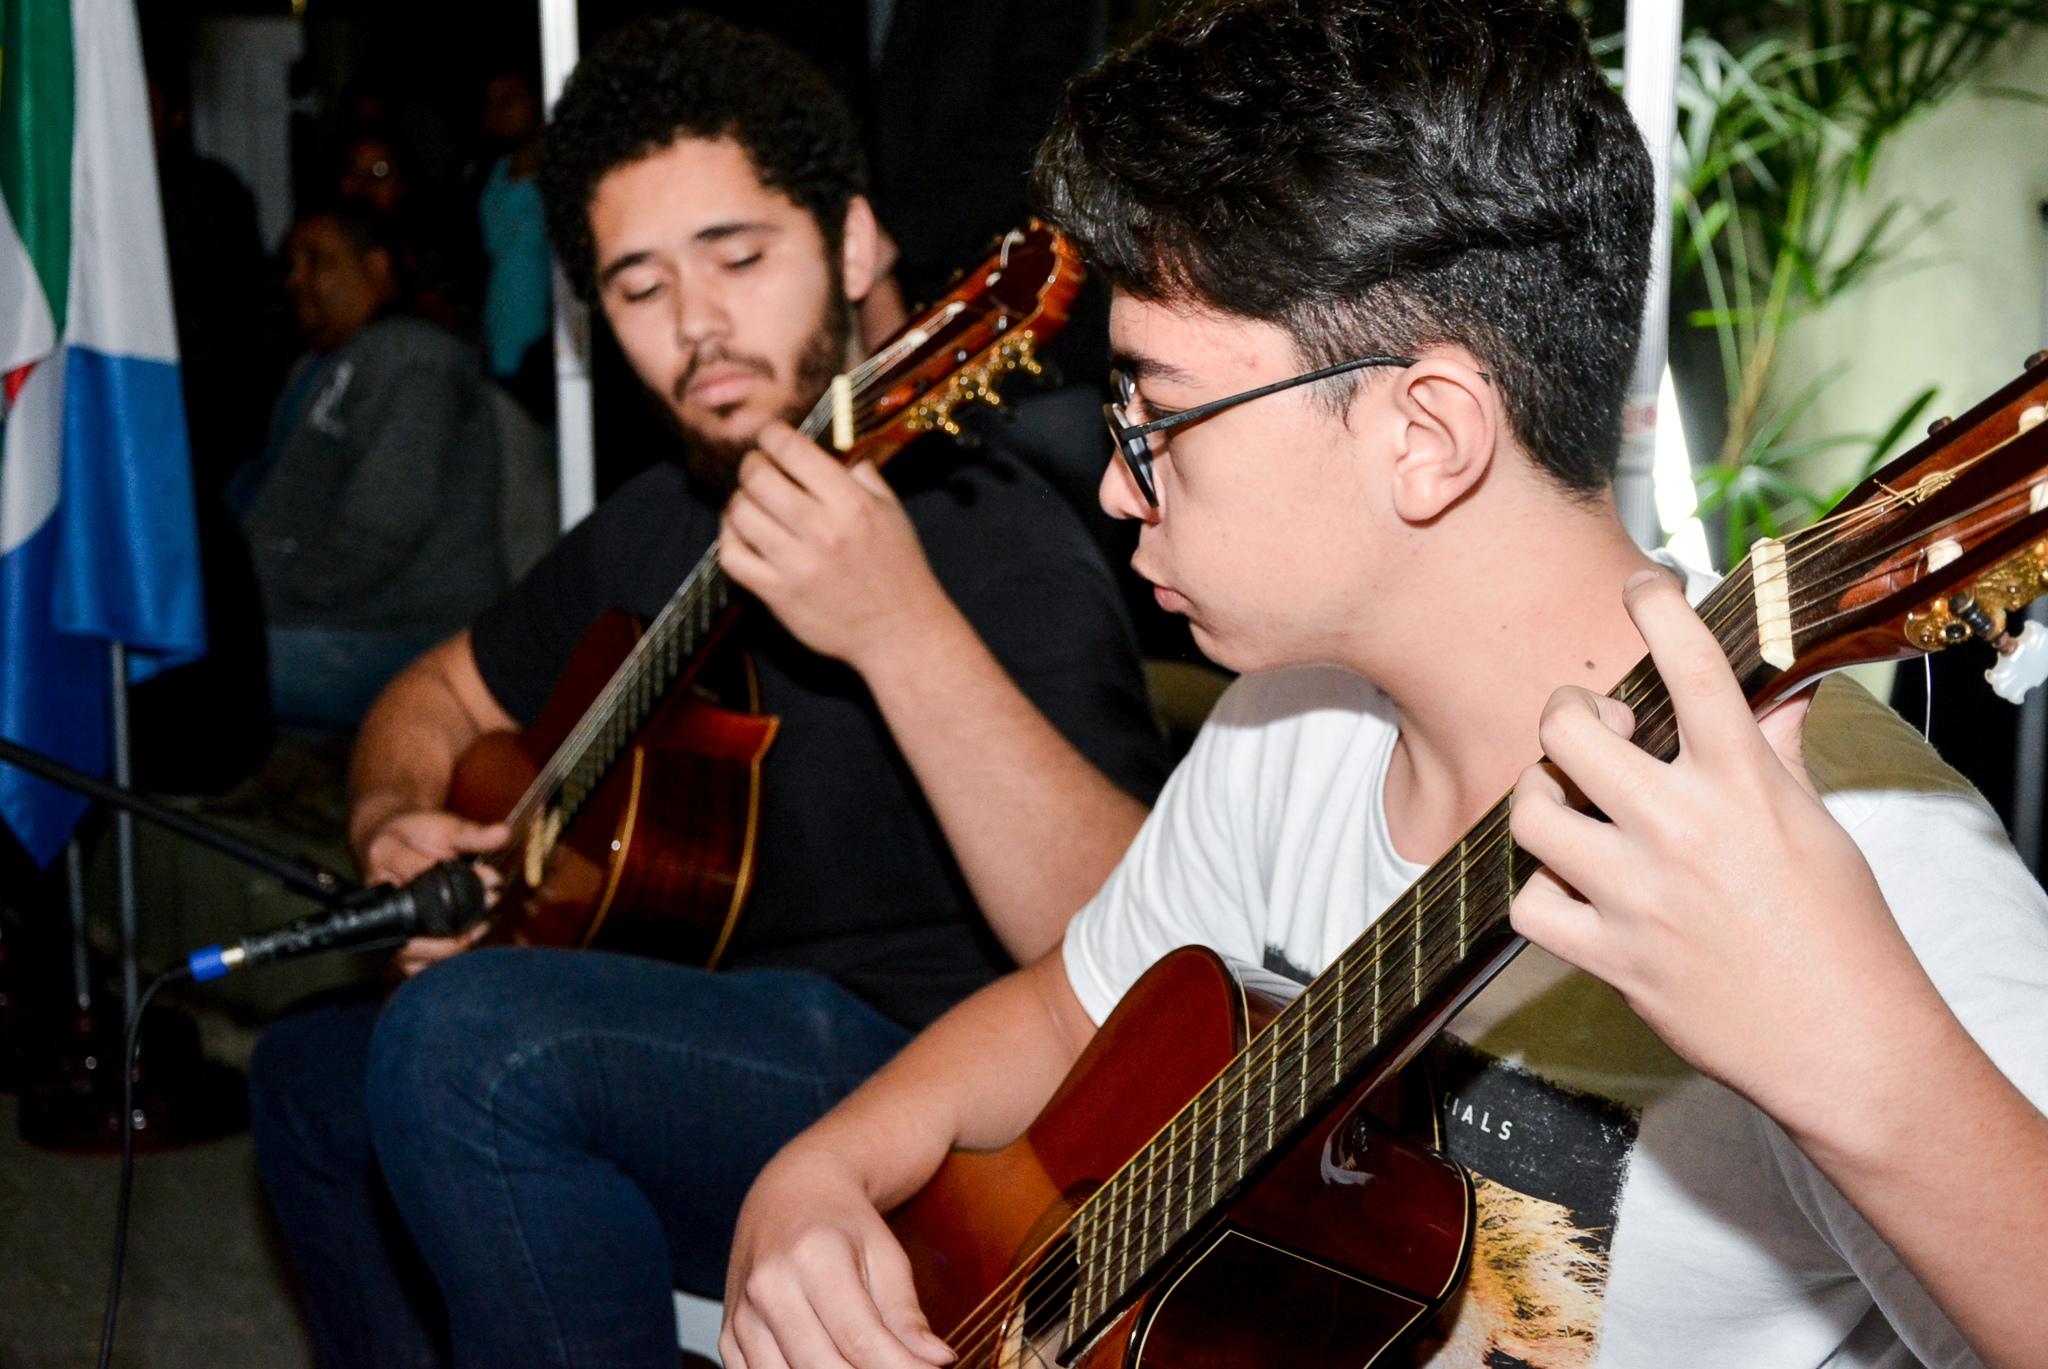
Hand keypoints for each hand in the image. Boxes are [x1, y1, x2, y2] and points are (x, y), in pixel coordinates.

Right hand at [357, 808, 505, 977]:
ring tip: (478, 927)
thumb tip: (504, 835)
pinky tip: (463, 944)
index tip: (493, 880)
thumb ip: (472, 833)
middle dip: (458, 921)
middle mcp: (377, 891)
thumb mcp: (443, 825)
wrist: (388, 843)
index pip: (423, 875)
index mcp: (386, 855)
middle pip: (414, 920)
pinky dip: (439, 961)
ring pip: (410, 950)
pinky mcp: (389, 940)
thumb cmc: (417, 835)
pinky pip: (411, 965)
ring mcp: (380, 917)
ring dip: (451, 945)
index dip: (463, 881)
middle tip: (489, 904)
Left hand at [720, 422, 952, 672]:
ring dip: (738, 500)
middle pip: (759, 479)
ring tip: (749, 500)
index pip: (793, 451)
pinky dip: (728, 538)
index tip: (770, 437)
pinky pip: (733, 557)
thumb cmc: (899, 569)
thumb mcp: (893, 512)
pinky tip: (740, 532)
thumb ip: (863, 476)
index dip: (772, 435)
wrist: (899, 632)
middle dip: (751, 464)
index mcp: (852, 505)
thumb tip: (833, 448)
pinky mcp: (778, 595)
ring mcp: (797, 566)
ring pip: (741, 515)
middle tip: (756, 466)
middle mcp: (823, 532)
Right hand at [723, 1148, 952, 1368]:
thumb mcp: (885, 1256)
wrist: (790, 1194)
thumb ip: (906, 1315)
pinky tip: (829, 1364)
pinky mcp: (729, 1338)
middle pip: (824, 1368)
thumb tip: (938, 1362)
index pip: (860, 1339)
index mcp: (813, 1257)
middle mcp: (768, 1287)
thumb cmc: (844, 1225)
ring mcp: (742, 1316)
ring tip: (868, 1367)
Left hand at [1507, 568, 1918, 1118]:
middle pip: (1571, 730)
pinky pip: (1527, 904)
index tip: (1645, 586)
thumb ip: (1779, 751)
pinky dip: (1536, 889)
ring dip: (1539, 794)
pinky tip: (1565, 883)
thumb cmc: (1843, 934)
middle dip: (1568, 711)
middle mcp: (1683, 830)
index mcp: (1744, 786)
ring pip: (1533, 812)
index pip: (1695, 667)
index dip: (1660, 607)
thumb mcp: (1820, 825)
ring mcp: (1637, 896)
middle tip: (1590, 723)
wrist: (1848, 1046)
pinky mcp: (1610, 958)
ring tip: (1566, 800)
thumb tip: (1780, 689)